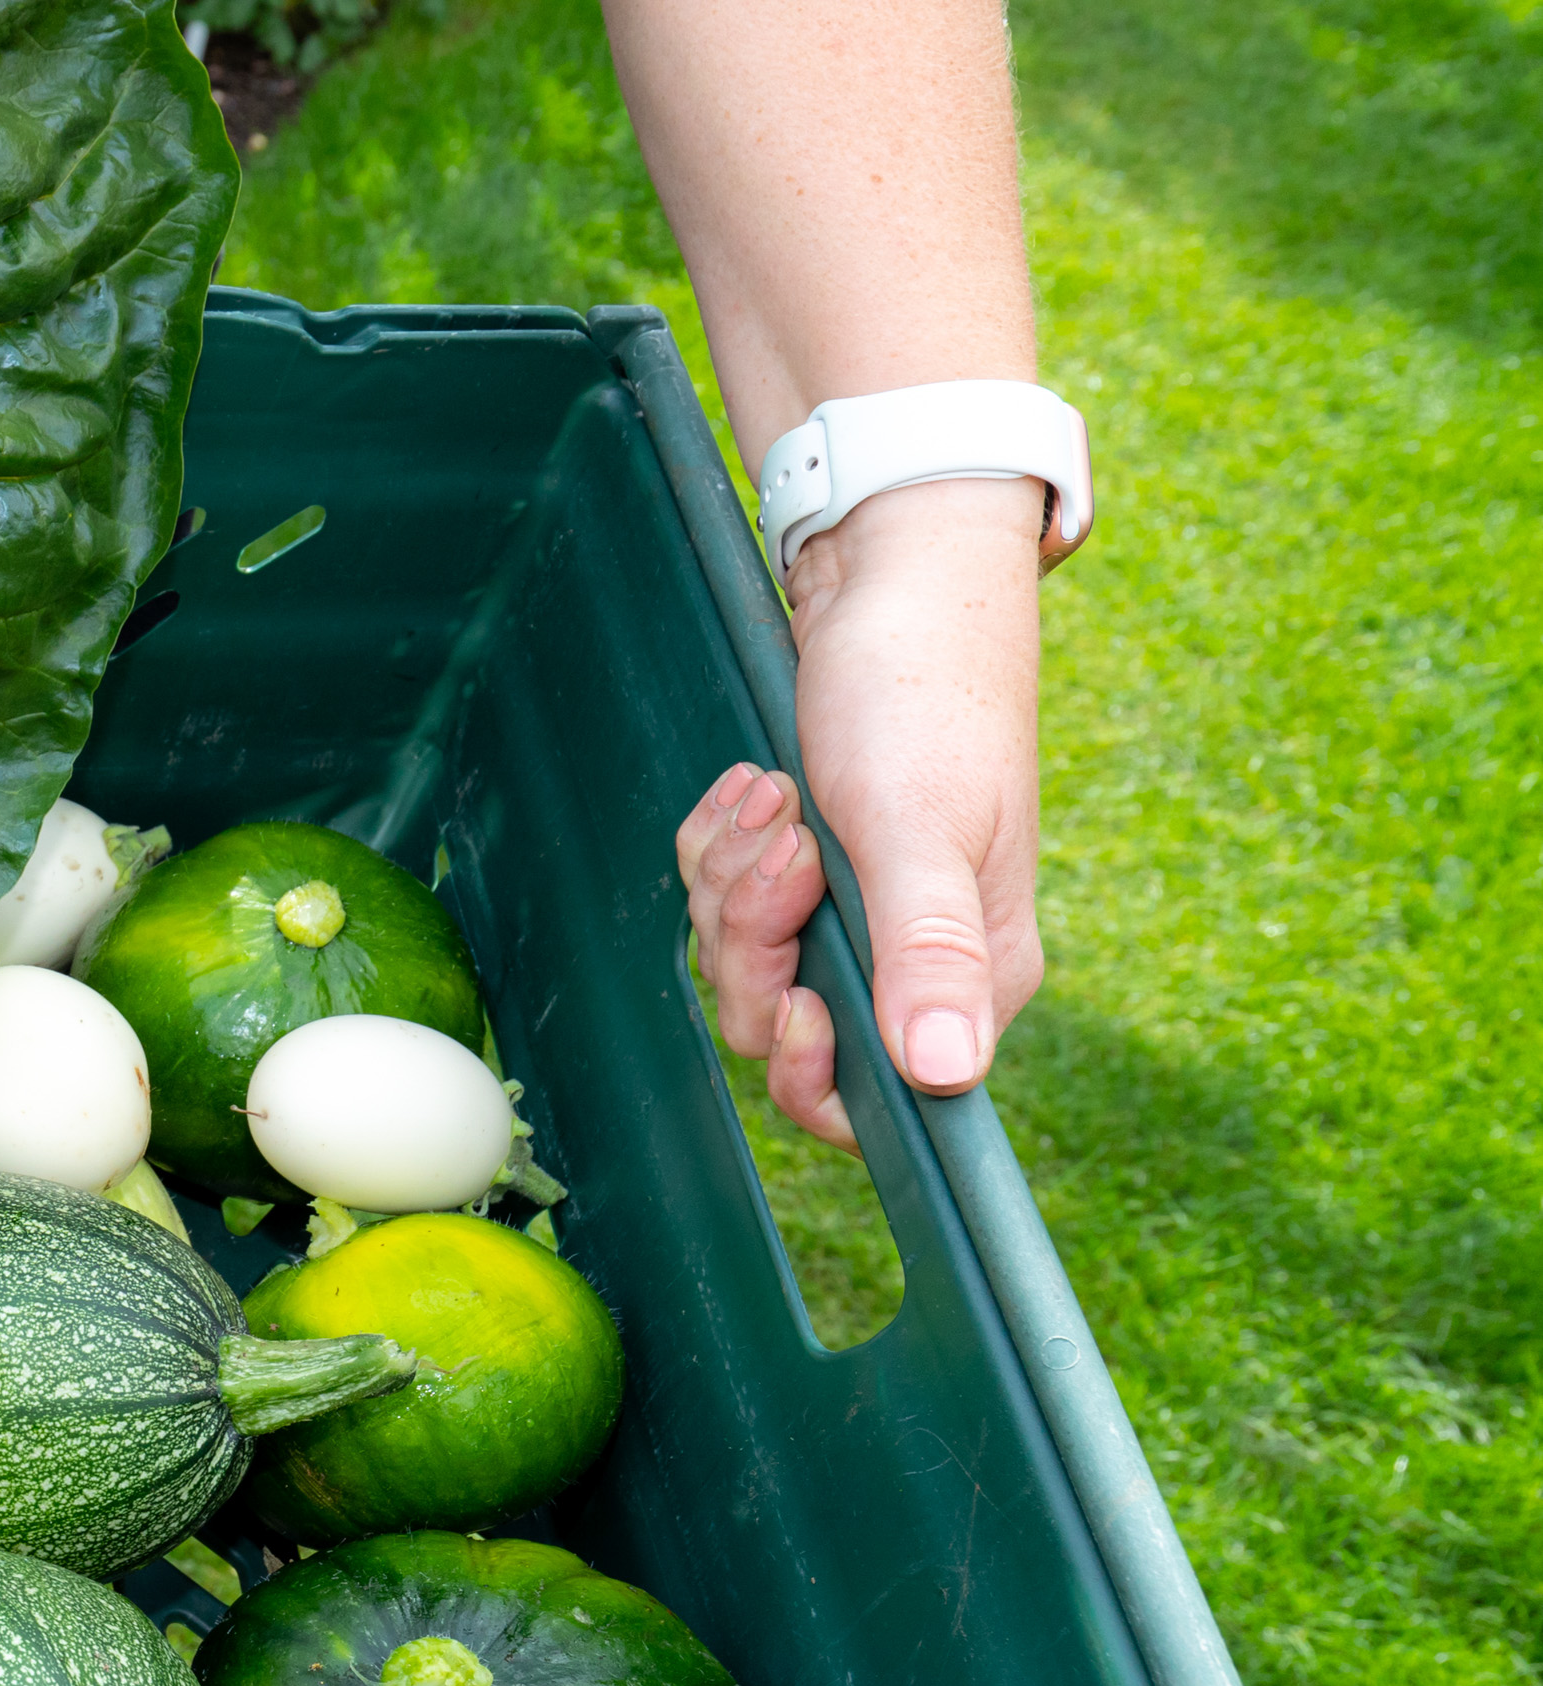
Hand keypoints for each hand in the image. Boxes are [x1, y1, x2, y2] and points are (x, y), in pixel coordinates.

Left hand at [677, 479, 1045, 1151]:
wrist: (893, 585)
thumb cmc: (921, 697)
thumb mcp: (921, 826)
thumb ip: (929, 952)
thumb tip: (945, 1075)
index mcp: (968, 975)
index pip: (872, 1100)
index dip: (809, 1067)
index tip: (790, 991)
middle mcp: (910, 957)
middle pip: (777, 1019)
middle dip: (753, 934)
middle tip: (787, 836)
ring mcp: (852, 910)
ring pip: (738, 954)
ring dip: (731, 874)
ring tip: (772, 791)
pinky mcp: (803, 864)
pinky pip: (721, 894)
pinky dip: (718, 842)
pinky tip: (755, 783)